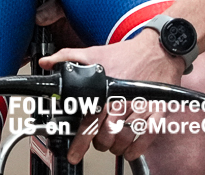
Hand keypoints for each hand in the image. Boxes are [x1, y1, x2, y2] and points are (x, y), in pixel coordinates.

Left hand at [41, 34, 181, 162]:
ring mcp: (140, 109)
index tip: (74, 154)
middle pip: (106, 137)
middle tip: (97, 139)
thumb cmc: (127, 53)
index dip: (80, 143)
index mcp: (105, 91)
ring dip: (115, 147)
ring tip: (111, 143)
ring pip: (123, 141)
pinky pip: (146, 139)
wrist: (158, 48)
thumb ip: (67, 57)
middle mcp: (122, 102)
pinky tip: (129, 149)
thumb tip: (46, 63)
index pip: (89, 122)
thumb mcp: (94, 52)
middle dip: (98, 142)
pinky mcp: (157, 112)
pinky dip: (136, 149)